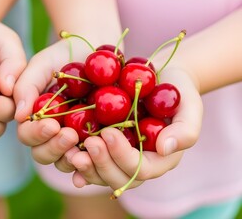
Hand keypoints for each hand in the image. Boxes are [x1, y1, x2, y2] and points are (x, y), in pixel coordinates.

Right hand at [14, 38, 92, 164]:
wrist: (99, 51)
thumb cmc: (65, 55)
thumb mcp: (43, 65)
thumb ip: (26, 86)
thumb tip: (18, 116)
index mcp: (34, 117)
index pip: (27, 134)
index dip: (36, 134)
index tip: (51, 124)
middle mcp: (51, 132)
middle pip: (43, 154)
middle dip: (54, 148)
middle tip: (70, 135)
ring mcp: (74, 140)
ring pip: (65, 162)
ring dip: (73, 159)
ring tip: (88, 145)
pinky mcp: (97, 142)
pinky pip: (93, 160)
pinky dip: (94, 163)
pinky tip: (100, 155)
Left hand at [67, 67, 202, 192]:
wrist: (156, 77)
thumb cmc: (176, 89)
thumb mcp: (189, 103)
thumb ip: (186, 128)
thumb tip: (165, 148)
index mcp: (159, 159)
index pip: (140, 169)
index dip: (122, 156)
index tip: (108, 133)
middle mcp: (137, 164)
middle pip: (117, 178)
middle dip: (101, 164)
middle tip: (89, 142)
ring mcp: (117, 158)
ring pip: (99, 175)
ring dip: (85, 167)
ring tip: (72, 152)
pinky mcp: (101, 147)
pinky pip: (87, 161)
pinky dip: (75, 160)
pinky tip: (65, 153)